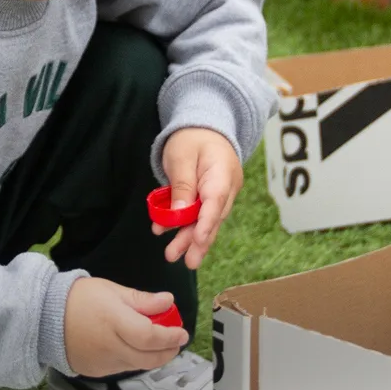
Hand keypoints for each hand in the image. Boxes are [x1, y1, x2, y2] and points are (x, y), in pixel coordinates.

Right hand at [63, 277, 188, 377]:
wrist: (45, 316)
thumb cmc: (79, 298)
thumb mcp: (112, 290)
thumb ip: (142, 299)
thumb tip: (169, 300)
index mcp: (114, 322)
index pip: (150, 337)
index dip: (170, 337)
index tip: (182, 332)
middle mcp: (110, 346)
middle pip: (149, 358)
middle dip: (168, 351)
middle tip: (176, 341)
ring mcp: (102, 362)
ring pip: (138, 365)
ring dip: (153, 357)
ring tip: (158, 343)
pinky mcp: (96, 371)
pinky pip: (123, 368)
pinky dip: (134, 360)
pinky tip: (134, 347)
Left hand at [156, 127, 241, 268]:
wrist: (204, 127)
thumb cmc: (192, 138)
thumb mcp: (181, 157)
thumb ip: (182, 185)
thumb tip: (180, 213)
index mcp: (221, 173)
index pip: (215, 202)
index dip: (207, 224)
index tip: (198, 242)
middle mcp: (226, 187)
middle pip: (212, 218)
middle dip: (197, 241)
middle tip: (186, 262)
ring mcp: (220, 193)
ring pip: (206, 220)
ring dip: (189, 238)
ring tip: (172, 254)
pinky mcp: (211, 197)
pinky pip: (199, 214)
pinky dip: (184, 224)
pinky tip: (165, 230)